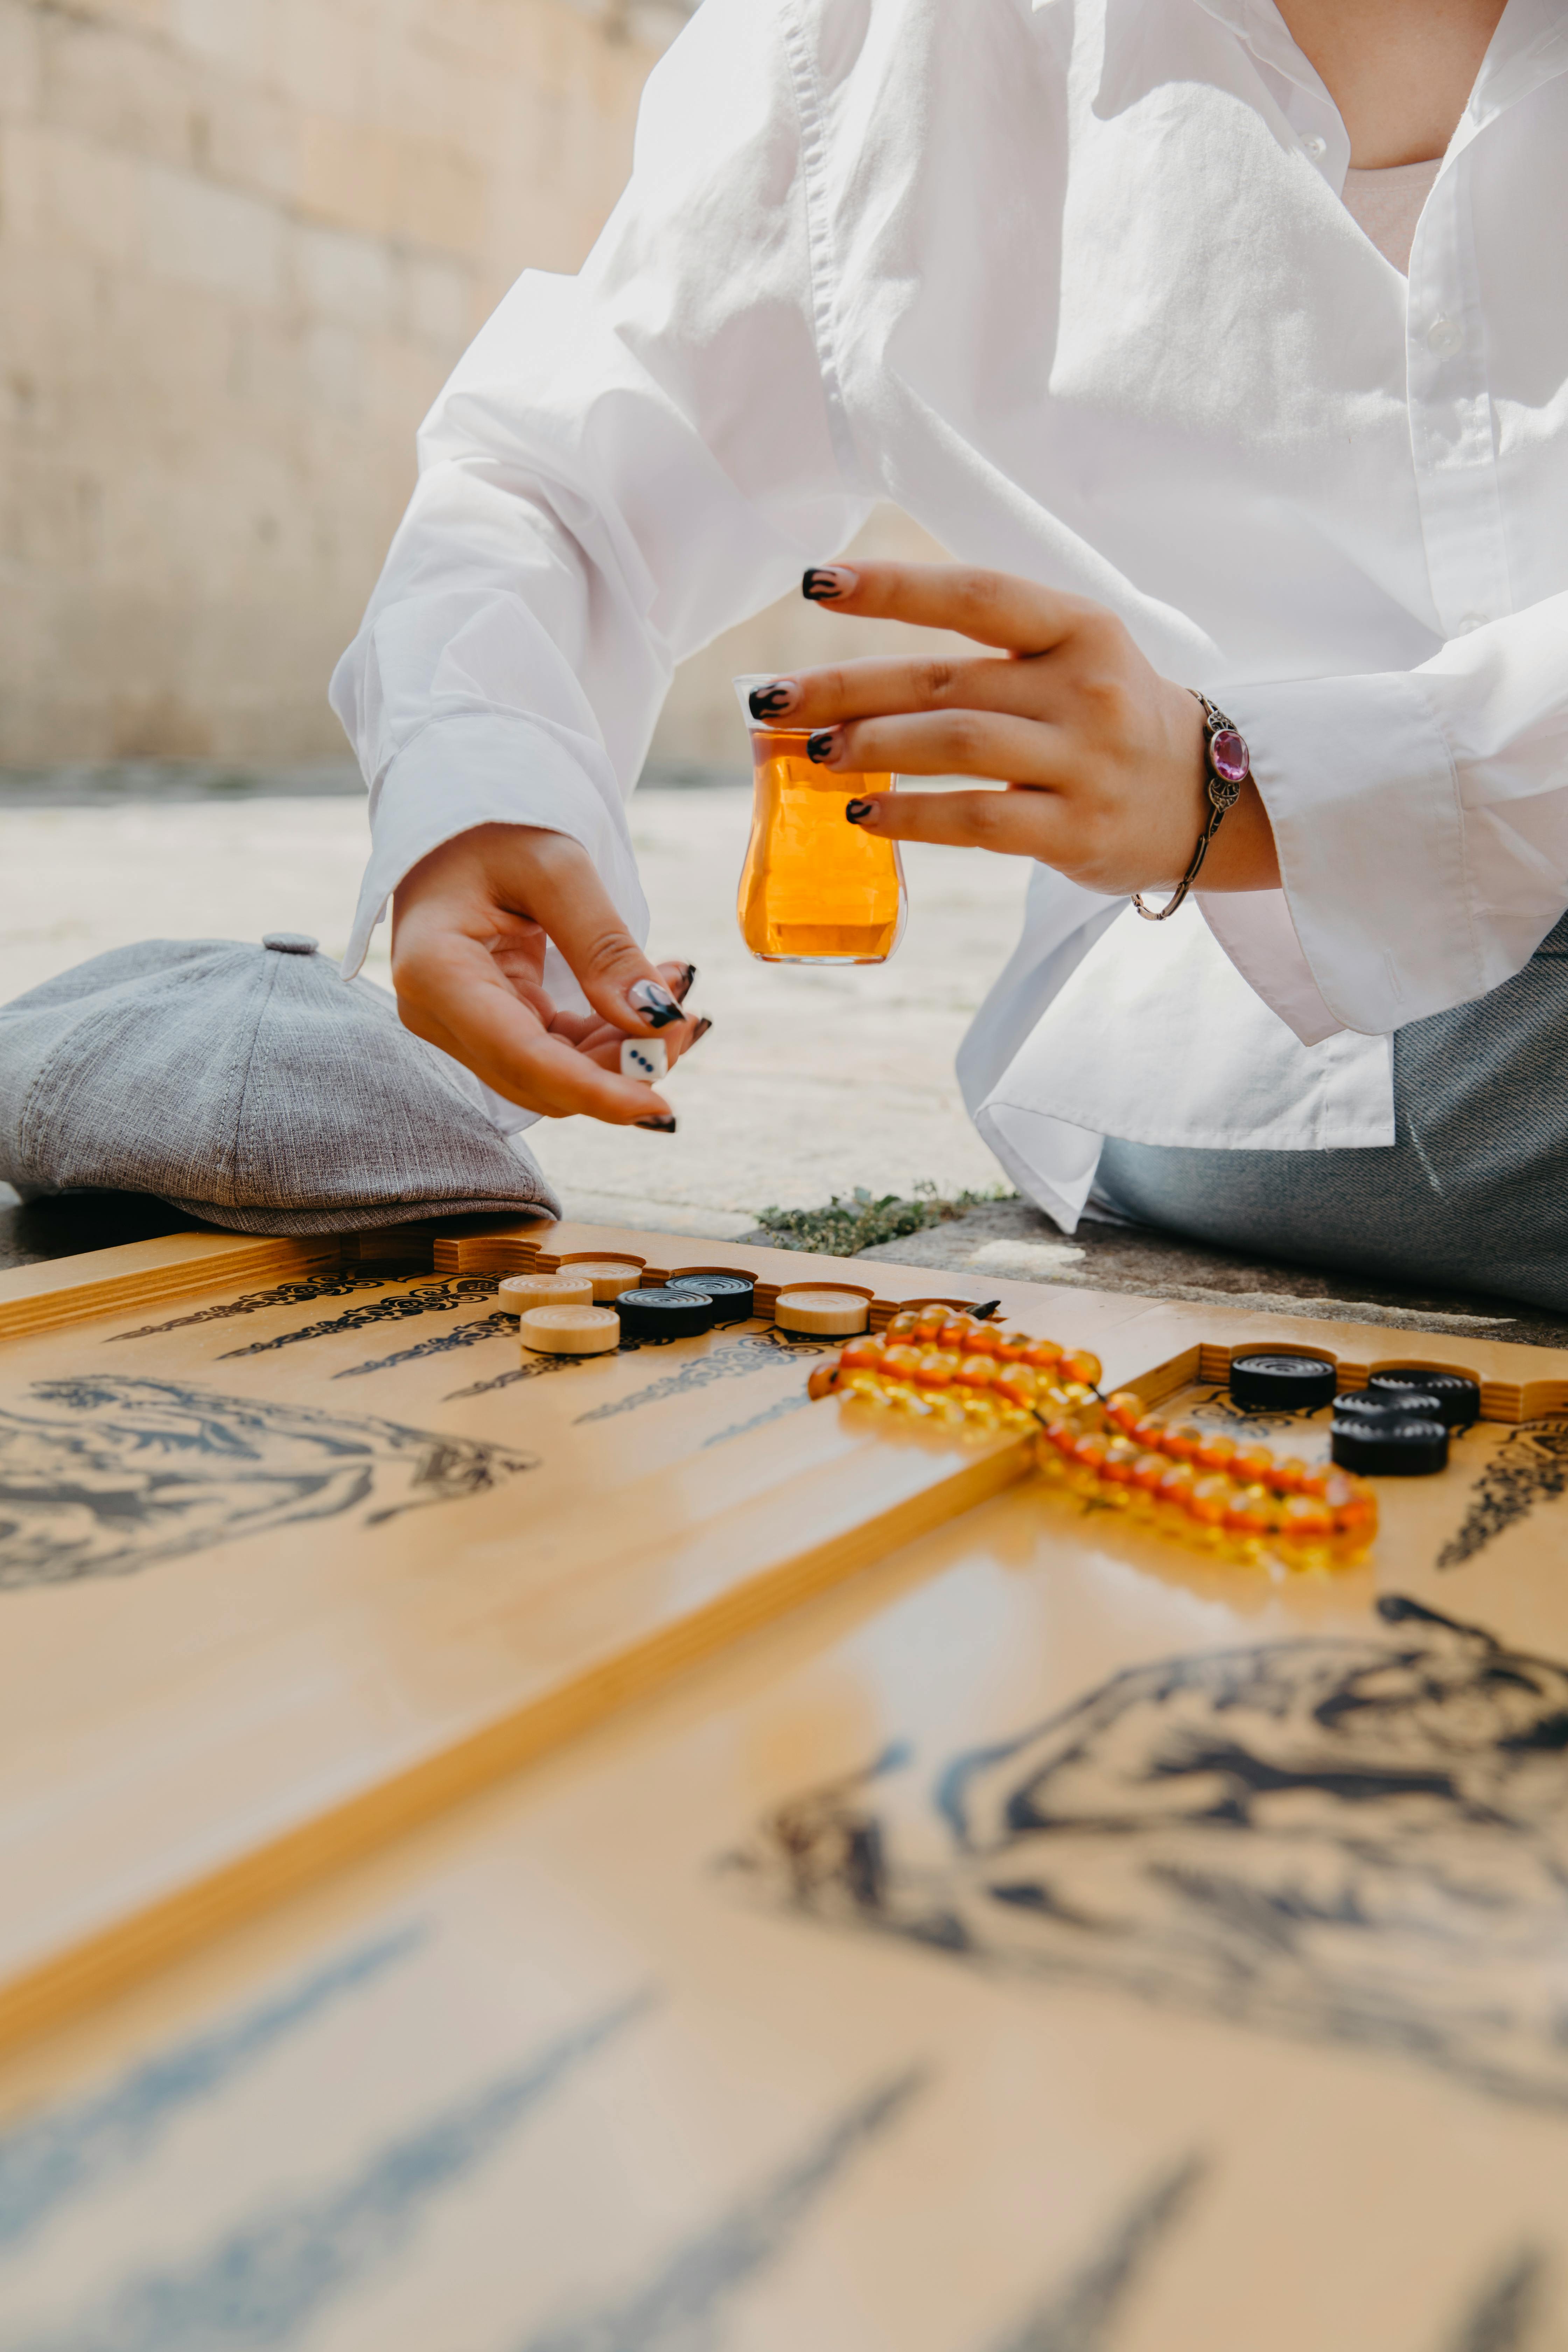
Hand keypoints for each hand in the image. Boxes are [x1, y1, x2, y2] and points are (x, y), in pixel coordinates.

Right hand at [391, 824, 705, 1126]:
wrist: (460, 825)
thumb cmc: (497, 829)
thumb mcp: (557, 869)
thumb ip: (604, 947)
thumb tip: (657, 1022)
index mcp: (438, 971)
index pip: (522, 1057)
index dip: (596, 1092)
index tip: (662, 1110)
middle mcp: (437, 1013)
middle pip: (543, 1078)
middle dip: (624, 1064)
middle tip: (690, 1015)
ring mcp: (460, 1023)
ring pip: (556, 1074)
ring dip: (625, 1049)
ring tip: (676, 987)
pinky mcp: (488, 1022)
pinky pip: (557, 1052)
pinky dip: (609, 1035)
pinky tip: (650, 998)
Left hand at [766, 562, 1278, 894]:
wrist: (1211, 797)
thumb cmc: (1109, 719)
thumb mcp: (1070, 657)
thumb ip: (985, 656)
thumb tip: (856, 680)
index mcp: (1078, 629)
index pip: (974, 595)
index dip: (891, 586)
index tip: (815, 582)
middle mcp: (1084, 690)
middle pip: (943, 681)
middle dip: (845, 689)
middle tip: (772, 699)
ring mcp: (1083, 764)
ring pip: (956, 748)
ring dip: (873, 749)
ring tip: (814, 753)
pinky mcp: (1075, 832)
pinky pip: (978, 821)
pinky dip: (912, 816)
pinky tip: (864, 814)